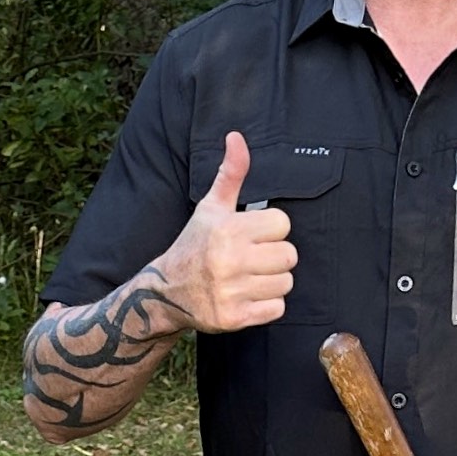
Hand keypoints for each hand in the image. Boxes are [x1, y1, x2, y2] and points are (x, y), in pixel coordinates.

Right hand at [156, 131, 296, 333]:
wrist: (167, 291)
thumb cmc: (195, 244)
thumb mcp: (210, 207)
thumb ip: (231, 173)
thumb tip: (236, 137)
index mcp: (228, 229)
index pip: (282, 224)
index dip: (270, 230)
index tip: (251, 235)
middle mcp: (230, 260)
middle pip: (289, 255)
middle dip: (274, 257)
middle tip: (252, 259)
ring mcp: (232, 291)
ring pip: (286, 283)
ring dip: (272, 282)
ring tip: (249, 278)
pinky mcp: (235, 318)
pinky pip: (277, 309)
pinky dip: (267, 305)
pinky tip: (247, 296)